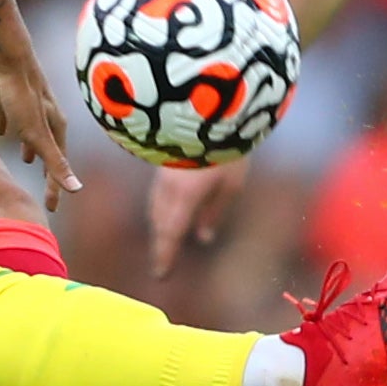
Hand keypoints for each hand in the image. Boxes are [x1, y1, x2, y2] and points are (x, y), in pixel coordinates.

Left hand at [0, 43, 80, 211]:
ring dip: (30, 147)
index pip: (58, 164)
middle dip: (46, 168)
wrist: (7, 55)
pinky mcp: (12, 93)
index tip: (52, 208)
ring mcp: (30, 104)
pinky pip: (11, 115)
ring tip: (25, 160)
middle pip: (47, 148)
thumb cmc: (23, 95)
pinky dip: (7, 125)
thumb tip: (77, 189)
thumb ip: (54, 161)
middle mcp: (47, 115)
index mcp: (56, 127)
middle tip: (43, 188)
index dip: (55, 187)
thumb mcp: (37, 133)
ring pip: (31, 132)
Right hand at [149, 160, 246, 277]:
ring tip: (166, 238)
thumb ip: (214, 213)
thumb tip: (203, 238)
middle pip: (159, 224)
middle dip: (161, 244)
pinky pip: (159, 194)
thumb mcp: (229, 186)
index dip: (164, 257)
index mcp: (183, 199)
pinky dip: (162, 208)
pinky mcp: (163, 163)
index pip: (170, 235)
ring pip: (157, 208)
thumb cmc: (226, 150)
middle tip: (162, 262)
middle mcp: (167, 190)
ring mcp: (162, 175)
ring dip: (160, 226)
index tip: (161, 276)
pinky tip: (168, 209)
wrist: (207, 110)